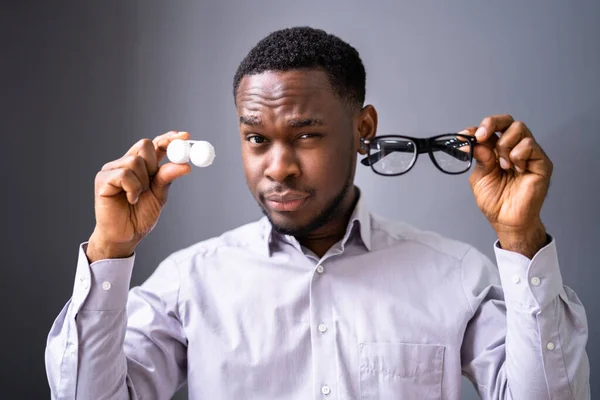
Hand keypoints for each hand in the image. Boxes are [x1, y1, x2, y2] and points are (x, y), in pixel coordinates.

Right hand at [86, 131, 191, 262]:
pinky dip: (132, 188)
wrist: (125, 236)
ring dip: (142, 182)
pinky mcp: (102, 180)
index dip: (168, 138)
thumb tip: (185, 165)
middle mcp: (126, 164)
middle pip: (144, 145)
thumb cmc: (140, 216)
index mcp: (141, 166)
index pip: (155, 144)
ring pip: (135, 161)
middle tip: (151, 183)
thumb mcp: (159, 195)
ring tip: (137, 197)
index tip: (185, 136)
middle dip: (153, 164)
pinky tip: (131, 199)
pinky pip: (124, 174)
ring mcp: (112, 170)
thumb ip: (167, 178)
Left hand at [461, 115, 551, 257]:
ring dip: (504, 144)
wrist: (506, 220)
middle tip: (480, 136)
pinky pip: (529, 145)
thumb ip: (479, 156)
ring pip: (519, 128)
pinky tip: (514, 169)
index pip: (490, 129)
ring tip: (502, 165)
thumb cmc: (495, 201)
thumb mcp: (480, 176)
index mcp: (497, 150)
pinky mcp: (541, 162)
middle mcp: (514, 148)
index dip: (476, 129)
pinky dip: (517, 155)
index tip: (462, 136)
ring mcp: (528, 154)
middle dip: (491, 123)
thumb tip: (474, 140)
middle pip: (507, 121)